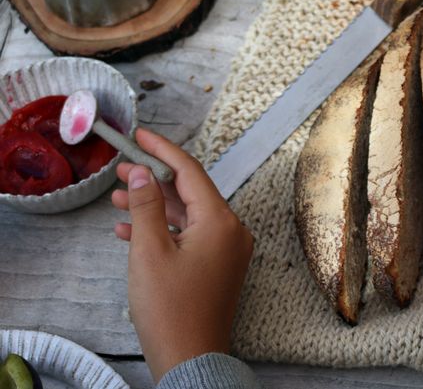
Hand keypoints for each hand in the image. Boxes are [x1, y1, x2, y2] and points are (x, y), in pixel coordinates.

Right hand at [111, 129, 253, 381]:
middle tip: (123, 167)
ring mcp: (227, 250)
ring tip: (120, 195)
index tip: (141, 136)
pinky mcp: (217, 266)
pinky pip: (190, 236)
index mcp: (221, 221)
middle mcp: (231, 231)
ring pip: (187, 214)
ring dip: (154, 205)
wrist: (191, 358)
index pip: (191, 172)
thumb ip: (146, 206)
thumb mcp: (149, 251)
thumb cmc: (173, 311)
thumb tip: (145, 173)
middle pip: (190, 192)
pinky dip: (163, 230)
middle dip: (154, 178)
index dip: (162, 150)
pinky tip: (130, 230)